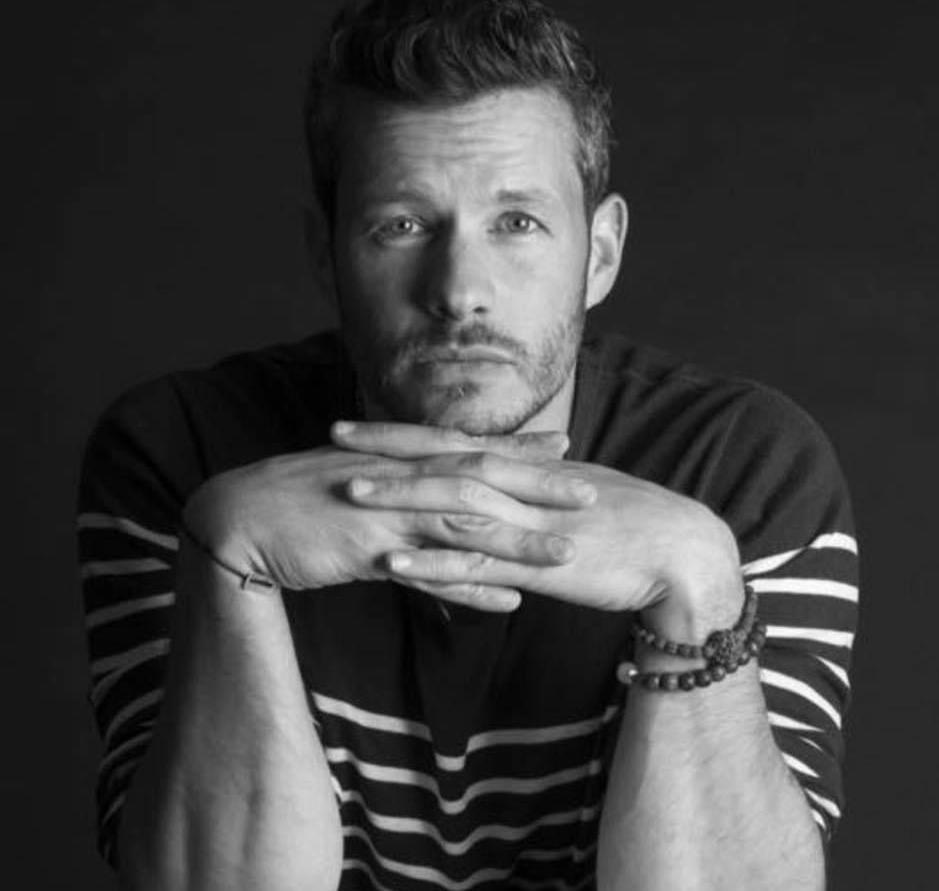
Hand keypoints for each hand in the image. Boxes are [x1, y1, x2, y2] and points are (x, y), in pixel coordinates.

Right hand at [182, 426, 588, 601]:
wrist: (237, 515)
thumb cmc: (298, 496)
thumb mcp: (356, 476)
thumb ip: (397, 480)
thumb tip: (429, 485)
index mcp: (399, 458)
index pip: (470, 448)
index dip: (520, 446)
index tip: (565, 445)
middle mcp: (400, 478)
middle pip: (481, 479)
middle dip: (539, 485)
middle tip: (591, 492)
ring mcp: (385, 513)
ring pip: (465, 526)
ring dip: (518, 539)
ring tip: (567, 553)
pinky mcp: (368, 551)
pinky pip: (429, 573)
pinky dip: (470, 588)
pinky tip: (509, 602)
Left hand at [333, 422, 742, 629]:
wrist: (682, 550)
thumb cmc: (630, 524)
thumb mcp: (573, 496)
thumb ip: (531, 488)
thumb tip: (500, 483)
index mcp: (525, 467)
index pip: (452, 439)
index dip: (401, 430)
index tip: (355, 423)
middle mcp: (521, 485)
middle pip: (443, 457)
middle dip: (385, 447)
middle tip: (332, 436)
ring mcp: (527, 522)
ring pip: (453, 504)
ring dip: (399, 497)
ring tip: (346, 494)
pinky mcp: (538, 564)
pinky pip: (477, 563)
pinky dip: (434, 562)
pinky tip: (394, 564)